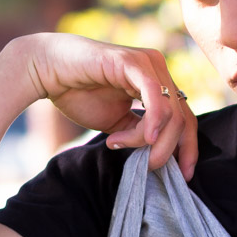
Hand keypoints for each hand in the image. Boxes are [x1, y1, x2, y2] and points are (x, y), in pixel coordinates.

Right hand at [22, 33, 198, 178]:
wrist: (48, 72)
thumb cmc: (78, 94)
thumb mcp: (117, 123)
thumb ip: (139, 135)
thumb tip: (159, 155)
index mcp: (157, 83)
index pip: (185, 118)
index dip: (188, 148)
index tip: (184, 175)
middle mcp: (158, 70)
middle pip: (183, 119)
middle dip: (169, 150)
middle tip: (148, 166)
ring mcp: (148, 63)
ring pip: (172, 112)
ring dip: (151, 140)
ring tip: (119, 143)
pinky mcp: (133, 62)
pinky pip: (155, 96)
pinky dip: (152, 122)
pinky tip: (143, 137)